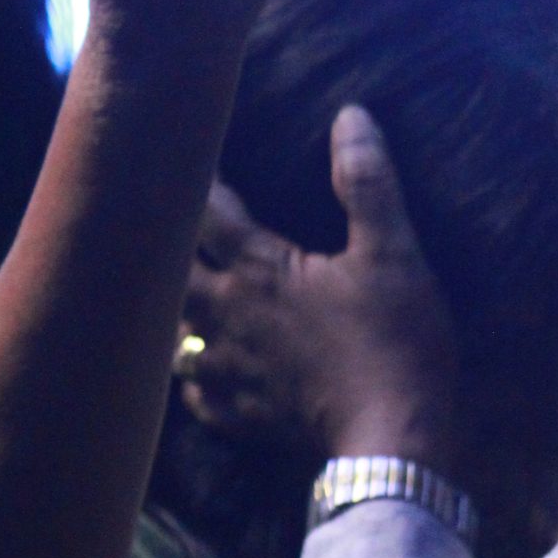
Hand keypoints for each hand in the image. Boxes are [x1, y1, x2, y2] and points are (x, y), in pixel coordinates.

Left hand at [181, 106, 464, 471]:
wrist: (396, 439)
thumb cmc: (397, 343)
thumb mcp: (394, 255)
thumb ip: (368, 185)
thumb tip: (352, 117)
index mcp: (261, 271)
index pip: (207, 213)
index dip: (195, 181)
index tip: (182, 155)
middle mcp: (233, 318)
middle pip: (174, 277)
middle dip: (165, 251)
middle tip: (159, 230)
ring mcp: (237, 372)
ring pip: (178, 341)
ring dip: (174, 320)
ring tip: (178, 305)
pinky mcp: (252, 418)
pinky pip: (203, 402)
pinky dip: (195, 387)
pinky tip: (199, 378)